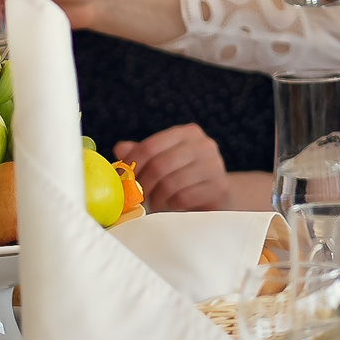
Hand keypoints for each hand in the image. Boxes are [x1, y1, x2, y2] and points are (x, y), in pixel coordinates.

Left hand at [113, 124, 228, 211]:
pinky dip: (172, 205)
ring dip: (157, 198)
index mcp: (187, 133)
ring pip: (171, 183)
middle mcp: (203, 145)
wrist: (219, 196)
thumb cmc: (186, 178)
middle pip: (160, 165)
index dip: (132, 164)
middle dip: (143, 185)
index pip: (150, 146)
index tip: (123, 179)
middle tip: (137, 197)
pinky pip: (184, 197)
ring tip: (154, 204)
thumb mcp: (164, 162)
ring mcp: (215, 165)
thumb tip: (120, 149)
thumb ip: (142, 154)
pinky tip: (171, 207)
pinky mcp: (219, 187)